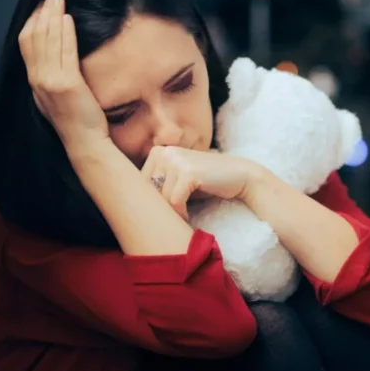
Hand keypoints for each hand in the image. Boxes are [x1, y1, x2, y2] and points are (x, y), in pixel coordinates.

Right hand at [18, 0, 108, 149]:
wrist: (85, 144)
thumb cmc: (77, 123)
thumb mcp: (56, 98)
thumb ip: (50, 80)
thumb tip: (52, 62)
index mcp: (34, 83)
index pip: (26, 45)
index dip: (32, 23)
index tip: (41, 7)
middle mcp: (38, 81)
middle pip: (34, 38)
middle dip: (42, 13)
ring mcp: (51, 82)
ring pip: (48, 42)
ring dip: (54, 17)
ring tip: (59, 0)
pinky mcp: (68, 85)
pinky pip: (65, 52)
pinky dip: (66, 33)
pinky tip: (68, 20)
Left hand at [142, 147, 261, 219]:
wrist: (240, 176)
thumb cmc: (206, 182)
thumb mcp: (177, 180)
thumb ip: (157, 185)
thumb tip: (129, 205)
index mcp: (157, 152)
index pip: (138, 185)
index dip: (150, 203)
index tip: (163, 212)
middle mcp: (163, 152)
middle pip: (147, 191)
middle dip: (160, 208)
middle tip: (172, 219)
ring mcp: (175, 159)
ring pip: (161, 198)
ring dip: (172, 213)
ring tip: (182, 217)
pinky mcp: (188, 171)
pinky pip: (174, 201)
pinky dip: (181, 213)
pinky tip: (188, 216)